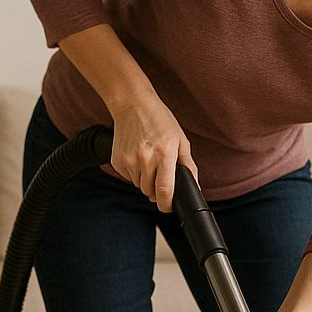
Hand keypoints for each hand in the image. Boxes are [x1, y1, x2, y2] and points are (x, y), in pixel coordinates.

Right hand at [109, 94, 197, 211]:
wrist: (133, 105)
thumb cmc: (160, 121)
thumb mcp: (181, 140)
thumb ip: (189, 166)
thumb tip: (194, 187)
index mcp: (164, 155)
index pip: (164, 191)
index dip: (167, 205)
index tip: (168, 206)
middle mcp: (145, 159)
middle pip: (151, 192)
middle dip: (157, 189)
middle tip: (160, 172)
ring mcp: (129, 160)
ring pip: (139, 186)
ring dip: (146, 180)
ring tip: (149, 160)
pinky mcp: (117, 161)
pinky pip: (128, 177)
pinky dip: (135, 173)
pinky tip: (138, 156)